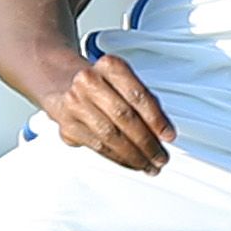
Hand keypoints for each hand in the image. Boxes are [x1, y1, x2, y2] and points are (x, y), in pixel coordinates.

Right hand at [44, 52, 173, 172]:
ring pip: (110, 136)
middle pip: (124, 117)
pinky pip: (97, 147)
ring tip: (149, 164)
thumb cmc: (100, 83)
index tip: (169, 135)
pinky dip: (118, 158)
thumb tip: (162, 132)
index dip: (156, 119)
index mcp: (109, 66)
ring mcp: (75, 104)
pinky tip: (130, 162)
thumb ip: (143, 102)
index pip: (138, 95)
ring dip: (134, 155)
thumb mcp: (122, 80)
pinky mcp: (67, 126)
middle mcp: (89, 82)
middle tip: (160, 156)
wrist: (61, 83)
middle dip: (147, 142)